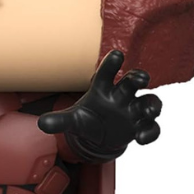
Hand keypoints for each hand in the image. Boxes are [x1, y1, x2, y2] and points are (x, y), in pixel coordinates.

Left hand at [37, 50, 160, 161]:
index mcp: (103, 89)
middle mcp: (121, 96)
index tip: (117, 55)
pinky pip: (151, 127)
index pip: (107, 73)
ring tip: (149, 111)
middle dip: (138, 78)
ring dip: (151, 105)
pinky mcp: (141, 126)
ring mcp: (134, 111)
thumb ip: (59, 121)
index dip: (112, 64)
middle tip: (141, 79)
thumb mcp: (72, 121)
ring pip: (149, 101)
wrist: (99, 138)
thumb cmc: (87, 120)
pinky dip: (149, 132)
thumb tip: (42, 123)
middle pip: (132, 81)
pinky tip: (141, 138)